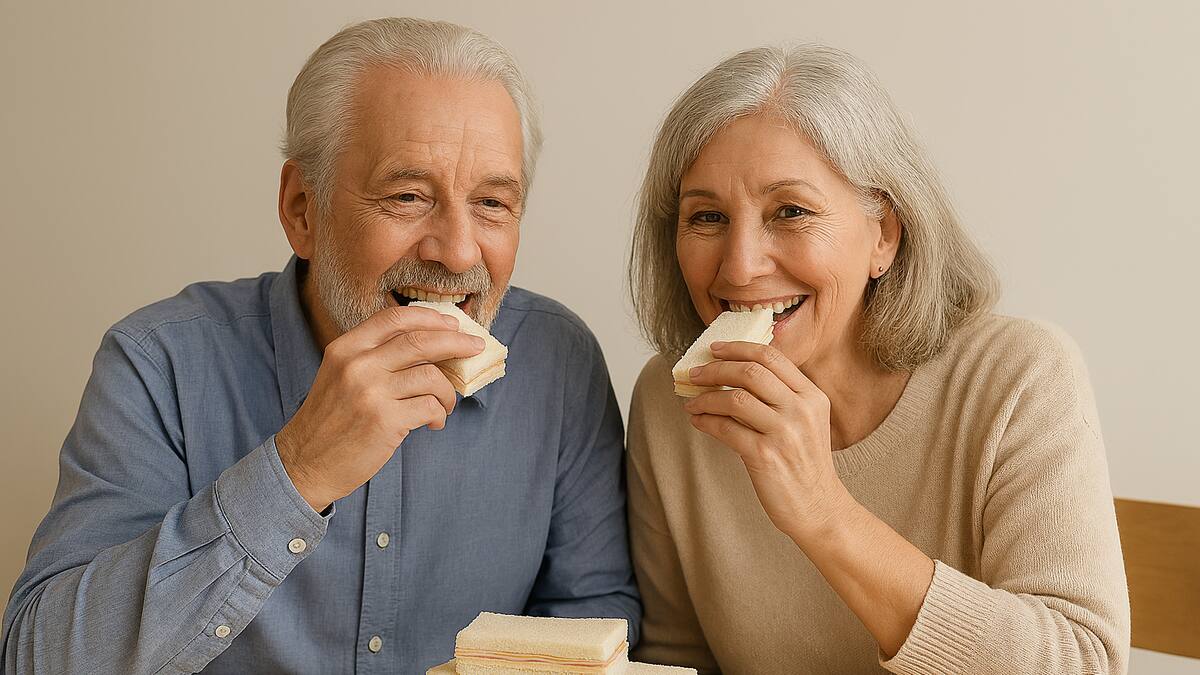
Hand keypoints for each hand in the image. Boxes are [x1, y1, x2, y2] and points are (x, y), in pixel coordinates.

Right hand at [275, 305, 484, 511]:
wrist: (304, 462)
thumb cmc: (331, 419)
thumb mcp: (341, 375)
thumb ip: (376, 356)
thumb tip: (431, 345)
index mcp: (346, 348)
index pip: (395, 318)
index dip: (431, 318)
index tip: (453, 324)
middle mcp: (358, 365)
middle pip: (421, 341)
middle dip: (457, 343)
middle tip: (476, 347)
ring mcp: (371, 393)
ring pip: (432, 377)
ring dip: (448, 392)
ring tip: (445, 404)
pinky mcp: (384, 421)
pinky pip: (430, 407)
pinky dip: (439, 415)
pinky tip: (432, 423)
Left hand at [682, 340, 853, 541]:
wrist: (818, 507)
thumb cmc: (805, 463)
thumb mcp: (806, 422)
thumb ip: (782, 396)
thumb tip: (734, 374)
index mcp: (812, 396)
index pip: (772, 357)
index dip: (738, 349)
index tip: (716, 349)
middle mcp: (801, 410)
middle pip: (750, 372)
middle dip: (716, 369)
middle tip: (696, 373)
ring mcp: (784, 433)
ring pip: (735, 399)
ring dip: (705, 397)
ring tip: (693, 401)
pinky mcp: (764, 456)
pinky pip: (726, 429)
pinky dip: (706, 421)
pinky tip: (698, 421)